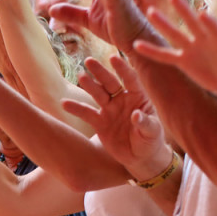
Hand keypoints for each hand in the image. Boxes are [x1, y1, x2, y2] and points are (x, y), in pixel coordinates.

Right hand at [61, 55, 170, 179]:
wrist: (140, 157)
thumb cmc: (151, 141)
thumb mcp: (152, 133)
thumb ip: (145, 123)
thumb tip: (136, 115)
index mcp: (138, 97)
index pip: (130, 79)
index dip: (122, 69)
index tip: (113, 58)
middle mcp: (122, 100)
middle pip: (110, 83)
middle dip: (100, 72)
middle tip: (89, 61)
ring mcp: (109, 110)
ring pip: (98, 94)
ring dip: (89, 85)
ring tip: (80, 76)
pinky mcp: (99, 122)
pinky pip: (86, 114)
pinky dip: (75, 108)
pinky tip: (64, 103)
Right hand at [133, 0, 216, 96]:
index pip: (214, 29)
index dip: (209, 23)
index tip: (202, 14)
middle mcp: (203, 39)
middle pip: (191, 23)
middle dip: (183, 10)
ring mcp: (190, 49)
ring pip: (174, 35)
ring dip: (163, 23)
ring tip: (151, 11)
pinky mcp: (182, 61)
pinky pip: (164, 56)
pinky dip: (151, 51)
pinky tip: (137, 45)